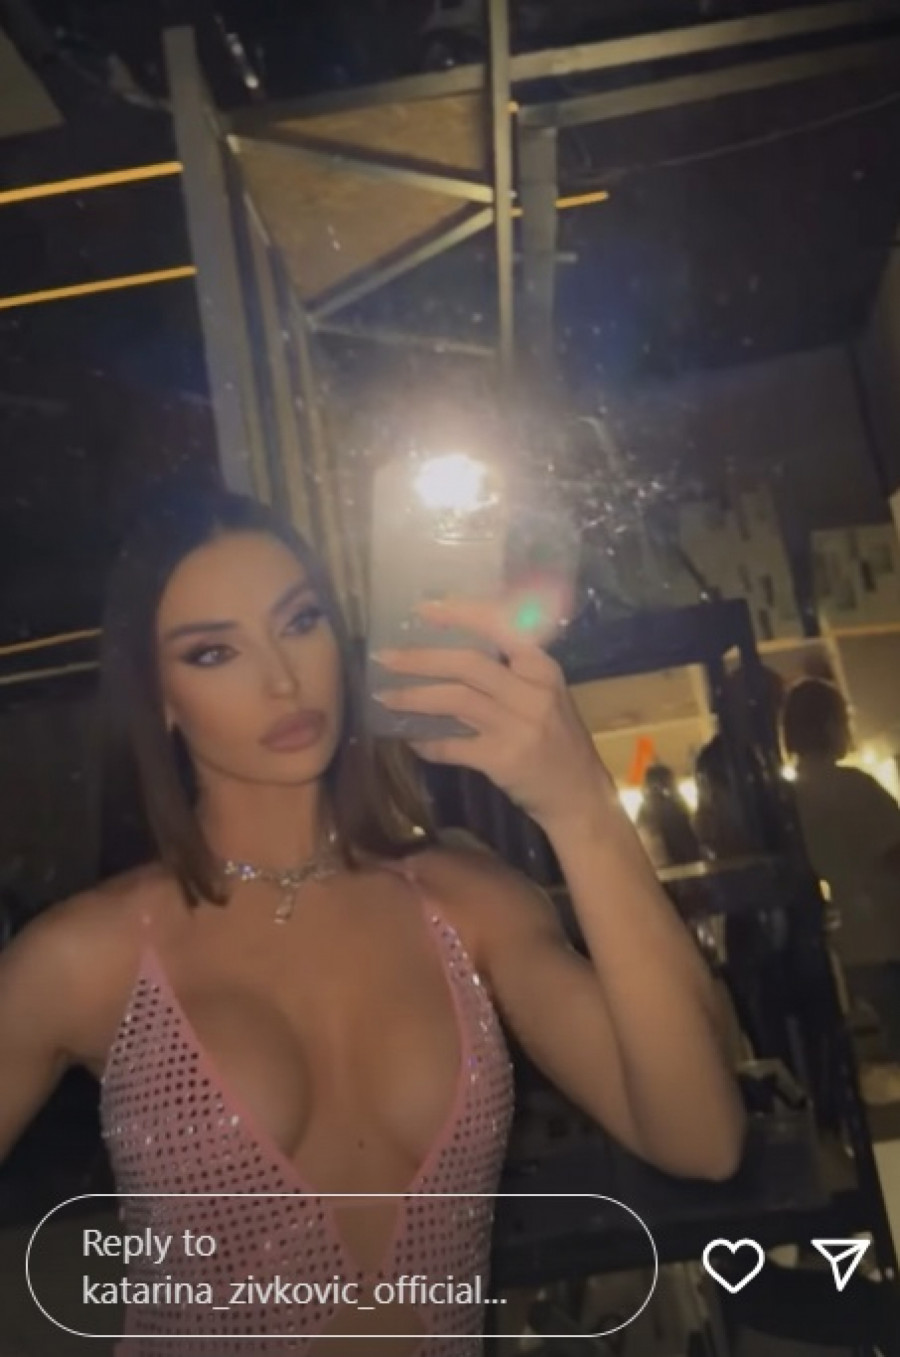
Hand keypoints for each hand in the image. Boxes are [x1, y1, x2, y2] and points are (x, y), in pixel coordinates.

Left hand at [371, 595, 608, 831]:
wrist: (579, 795)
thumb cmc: (558, 740)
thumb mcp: (546, 696)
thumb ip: (511, 673)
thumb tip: (450, 654)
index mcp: (542, 669)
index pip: (499, 629)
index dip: (459, 616)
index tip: (424, 608)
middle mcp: (532, 693)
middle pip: (468, 664)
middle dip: (420, 658)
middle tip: (384, 657)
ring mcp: (518, 727)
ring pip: (456, 701)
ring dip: (414, 697)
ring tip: (383, 696)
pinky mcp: (503, 760)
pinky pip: (453, 746)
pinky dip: (426, 742)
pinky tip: (408, 738)